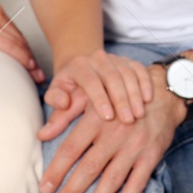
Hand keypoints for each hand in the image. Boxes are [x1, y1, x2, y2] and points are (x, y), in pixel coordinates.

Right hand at [0, 1, 43, 82]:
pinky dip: (20, 58)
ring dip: (29, 61)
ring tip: (36, 77)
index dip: (27, 51)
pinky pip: (7, 46)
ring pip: (17, 43)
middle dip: (32, 58)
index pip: (16, 34)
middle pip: (20, 39)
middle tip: (40, 76)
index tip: (34, 66)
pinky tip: (26, 68)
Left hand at [39, 52, 155, 139]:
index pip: (89, 80)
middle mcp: (99, 58)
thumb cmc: (74, 89)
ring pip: (128, 73)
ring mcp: (117, 58)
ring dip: (134, 94)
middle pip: (112, 76)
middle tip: (127, 121)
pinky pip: (141, 69)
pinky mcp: (131, 61)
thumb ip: (56, 117)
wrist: (87, 67)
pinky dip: (145, 83)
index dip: (99, 98)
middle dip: (121, 98)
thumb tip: (44, 134)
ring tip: (138, 115)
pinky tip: (149, 99)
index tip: (107, 117)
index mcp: (79, 66)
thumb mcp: (63, 99)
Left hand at [40, 64, 185, 192]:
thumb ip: (65, 116)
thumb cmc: (119, 98)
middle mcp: (115, 133)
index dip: (56, 170)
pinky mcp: (152, 155)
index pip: (71, 149)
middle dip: (72, 191)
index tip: (45, 188)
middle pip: (89, 168)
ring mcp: (135, 146)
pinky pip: (138, 182)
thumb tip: (41, 134)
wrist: (162, 94)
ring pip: (113, 178)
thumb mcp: (92, 98)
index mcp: (97, 118)